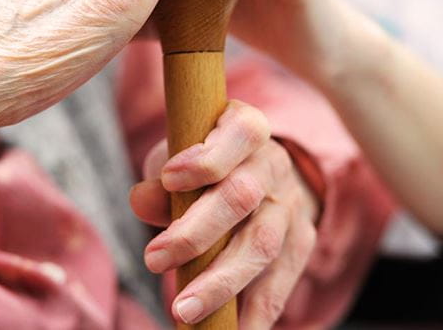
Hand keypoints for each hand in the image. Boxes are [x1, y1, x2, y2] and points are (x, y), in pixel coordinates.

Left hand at [130, 100, 317, 328]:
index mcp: (247, 129)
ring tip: (183, 310)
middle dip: (197, 233)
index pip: (241, 133)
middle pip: (243, 197)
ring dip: (220, 283)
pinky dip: (254, 314)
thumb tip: (141, 200)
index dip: (208, 157)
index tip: (169, 179)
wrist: (262, 176)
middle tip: (154, 259)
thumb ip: (161, 180)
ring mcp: (291, 207)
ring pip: (262, 245)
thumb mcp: (180, 158)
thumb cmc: (207, 165)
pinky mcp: (301, 244)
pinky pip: (280, 284)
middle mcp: (274, 165)